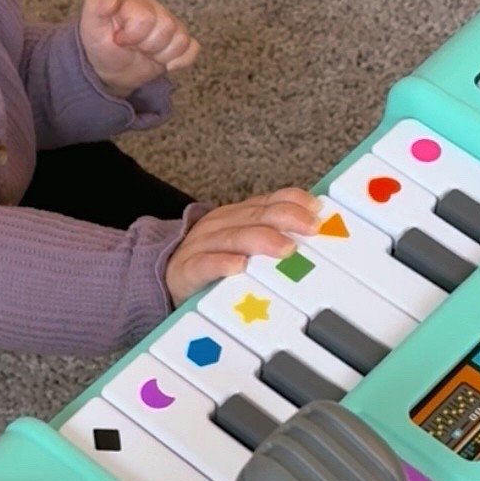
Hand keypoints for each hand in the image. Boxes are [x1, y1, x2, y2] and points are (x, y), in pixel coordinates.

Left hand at [80, 0, 199, 95]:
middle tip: (133, 48)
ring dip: (161, 55)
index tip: (120, 40)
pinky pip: (193, 49)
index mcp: (137, 3)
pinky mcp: (179, 43)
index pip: (147, 19)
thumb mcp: (90, 25)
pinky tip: (166, 65)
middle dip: (147, 46)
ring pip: (181, 41)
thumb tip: (111, 0)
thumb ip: (95, 7)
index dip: (133, 36)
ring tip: (145, 53)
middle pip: (167, 29)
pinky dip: (182, 61)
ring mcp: (170, 26)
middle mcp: (157, 11)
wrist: (109, 68)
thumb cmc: (101, 44)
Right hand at [165, 188, 319, 304]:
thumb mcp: (241, 244)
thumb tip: (312, 232)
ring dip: (261, 240)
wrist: (163, 279)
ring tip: (285, 247)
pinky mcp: (186, 270)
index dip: (292, 201)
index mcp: (236, 215)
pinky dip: (221, 263)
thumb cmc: (210, 263)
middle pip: (256, 216)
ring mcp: (201, 245)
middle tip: (310, 227)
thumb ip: (271, 235)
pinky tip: (239, 266)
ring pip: (233, 237)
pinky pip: (204, 265)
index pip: (268, 201)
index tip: (316, 208)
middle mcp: (220, 224)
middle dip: (286, 218)